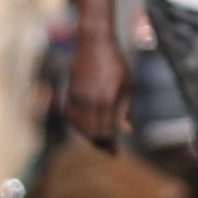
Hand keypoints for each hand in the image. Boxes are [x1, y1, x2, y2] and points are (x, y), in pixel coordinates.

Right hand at [64, 25, 130, 148]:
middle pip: (92, 133)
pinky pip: (70, 116)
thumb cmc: (116, 63)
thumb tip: (127, 130)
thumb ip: (125, 109)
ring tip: (99, 140)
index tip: (115, 153)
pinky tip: (85, 127)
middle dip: (100, 145)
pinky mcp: (70, 92)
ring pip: (80, 127)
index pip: (106, 132)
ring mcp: (78, 97)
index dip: (110, 146)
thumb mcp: (127, 85)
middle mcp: (90, 101)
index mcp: (107, 100)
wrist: (95, 43)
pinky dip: (77, 125)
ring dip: (88, 136)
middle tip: (108, 150)